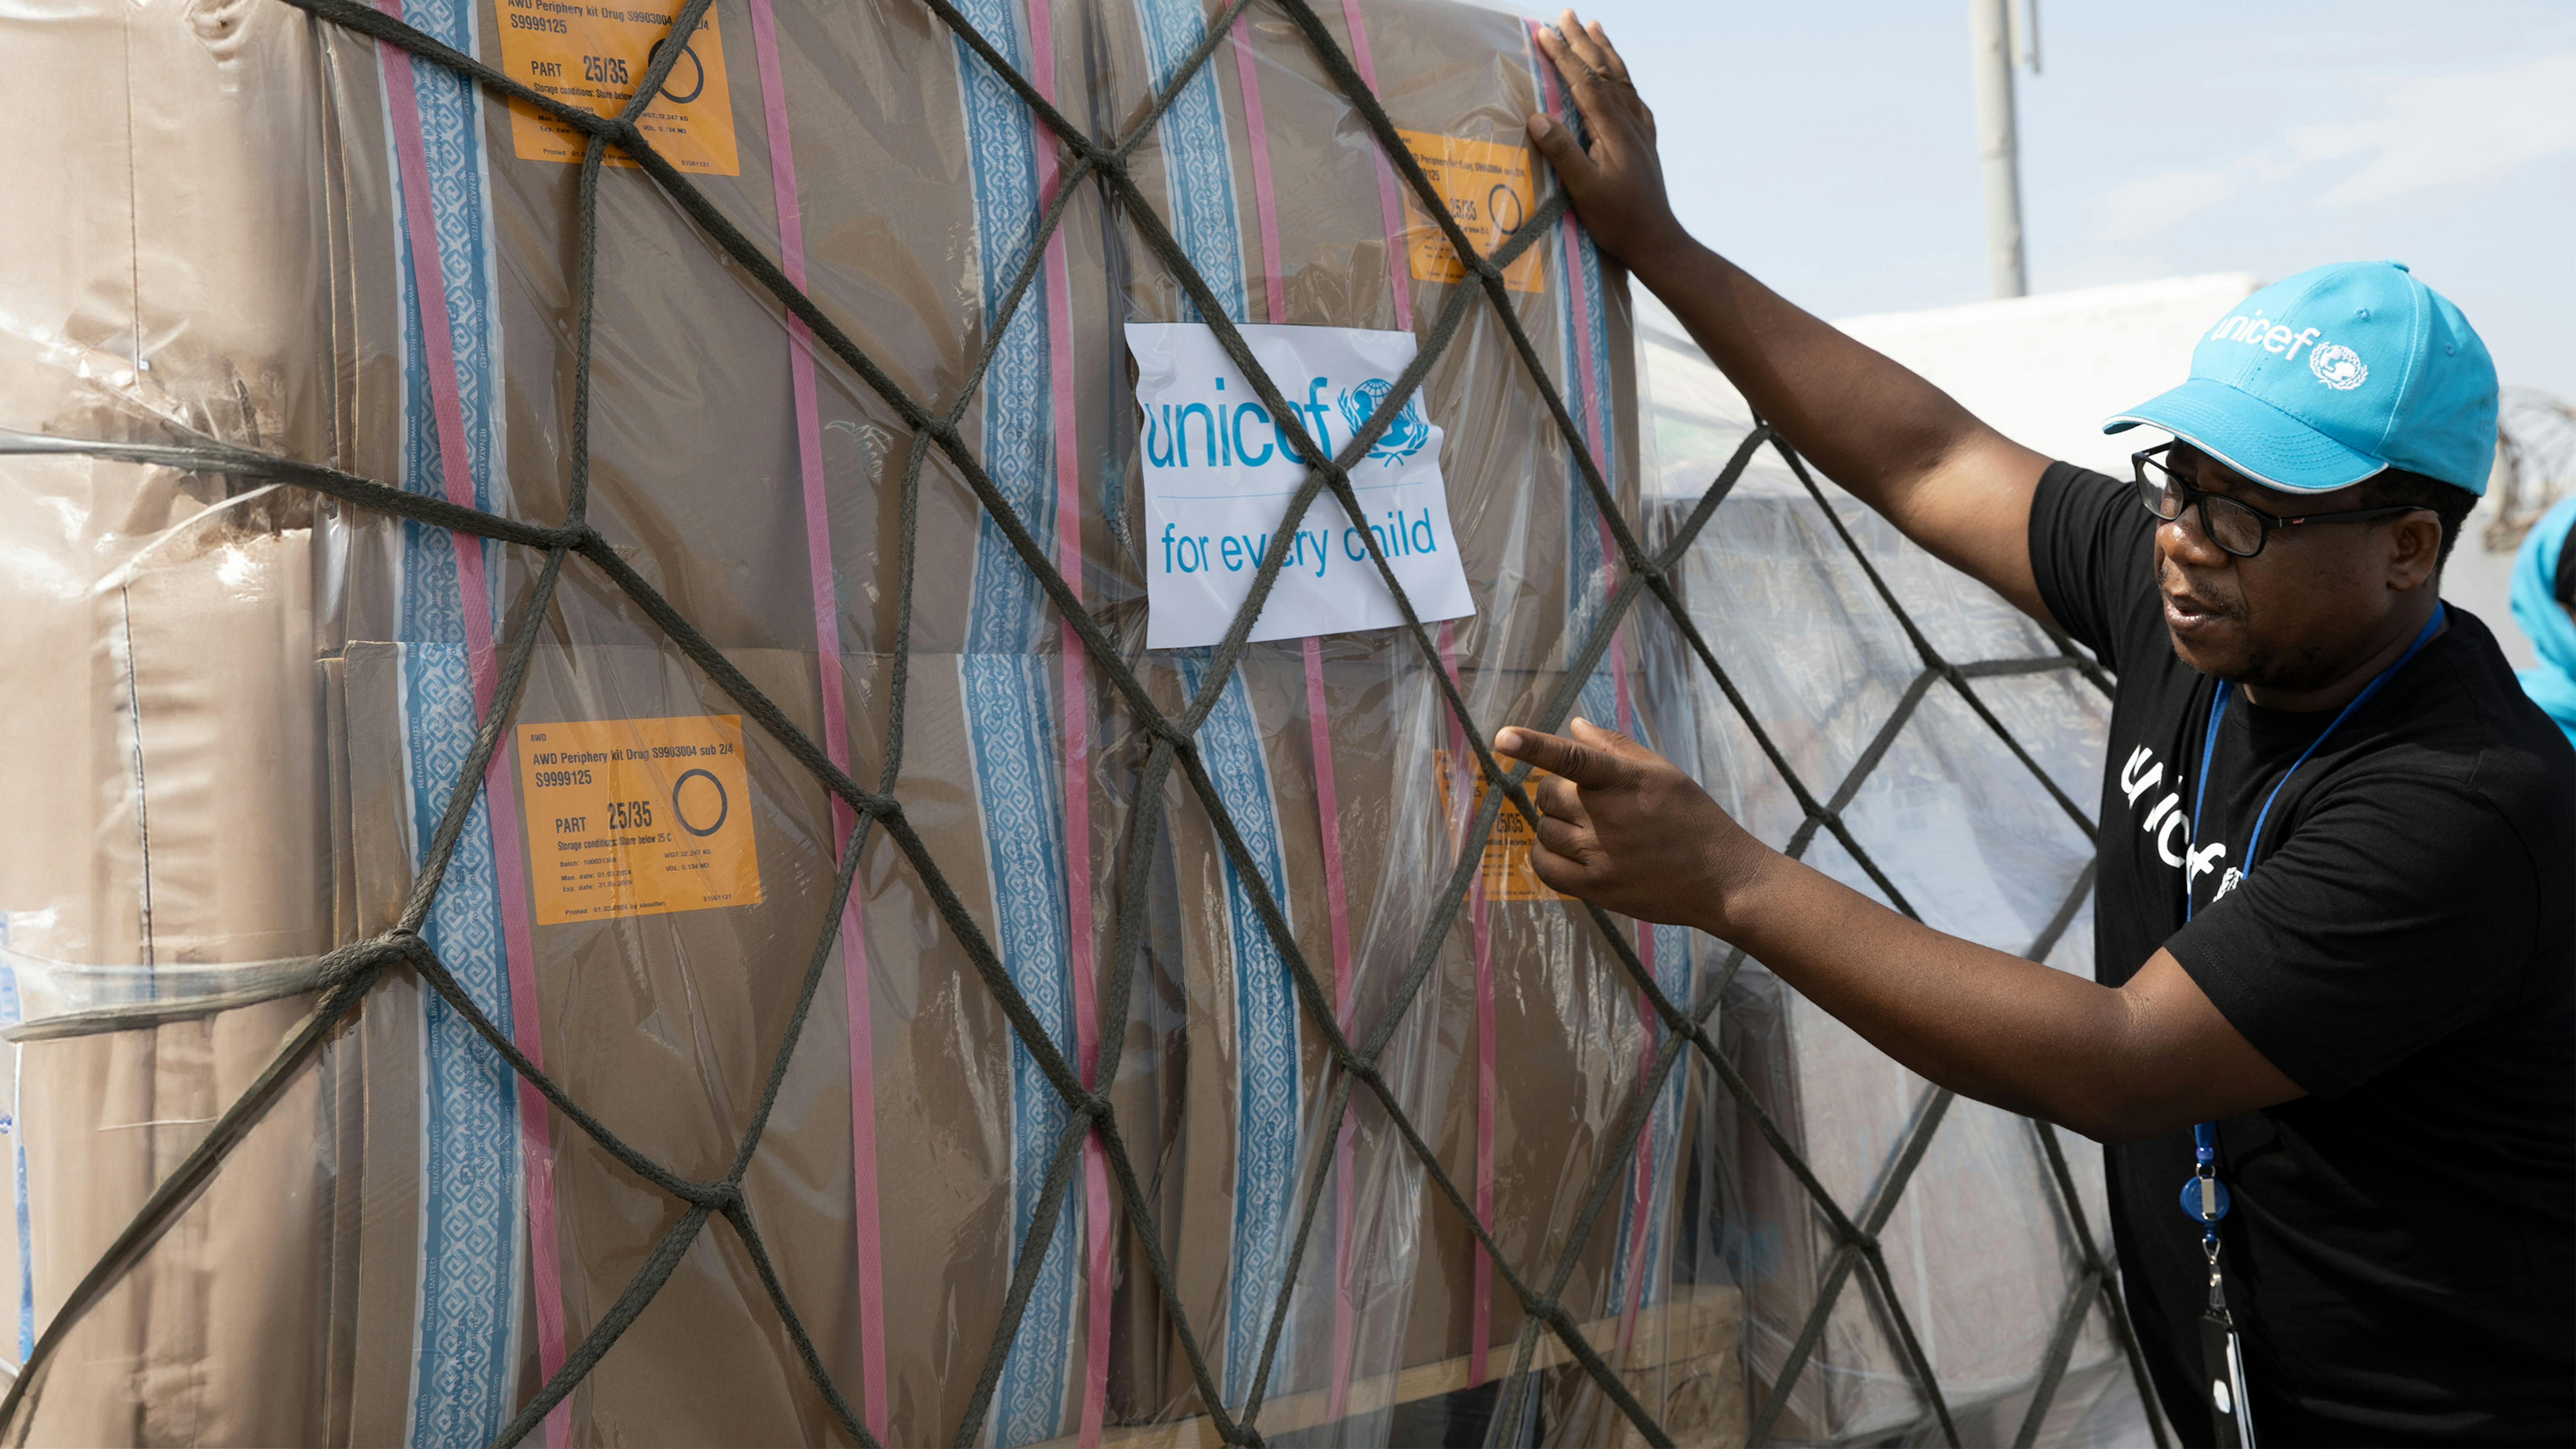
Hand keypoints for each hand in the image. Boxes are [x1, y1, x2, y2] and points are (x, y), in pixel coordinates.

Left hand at [1492, 717, 1768, 930]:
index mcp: (1626, 781)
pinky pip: (1545, 867)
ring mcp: (1600, 855)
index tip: (1503, 737)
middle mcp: (1609, 817)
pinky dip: (1543, 854)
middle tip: (1581, 800)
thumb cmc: (1692, 818)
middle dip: (1555, 792)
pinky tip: (1562, 850)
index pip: (1572, 758)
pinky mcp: (1596, 887)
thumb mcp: (1662, 773)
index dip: (1535, 745)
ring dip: (1553, 823)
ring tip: (1582, 827)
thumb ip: (1615, 747)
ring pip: (1544, 829)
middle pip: (1548, 795)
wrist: (1721, 879)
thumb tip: (1574, 726)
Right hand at [1526, 11, 1690, 276]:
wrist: (1658, 242)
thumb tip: (1538, 117)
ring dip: (1606, 51)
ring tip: (1596, 28)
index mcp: (1613, 130)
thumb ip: (1563, 153)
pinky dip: (1624, 79)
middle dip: (1583, 41)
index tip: (1544, 32)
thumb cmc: (1619, 221)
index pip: (1584, 82)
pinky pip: (1634, 99)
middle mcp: (1630, 123)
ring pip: (1622, 79)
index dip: (1563, 55)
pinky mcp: (1645, 144)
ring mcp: (1641, 131)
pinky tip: (1622, 80)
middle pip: (1605, 71)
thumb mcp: (1585, 191)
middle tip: (1568, 14)